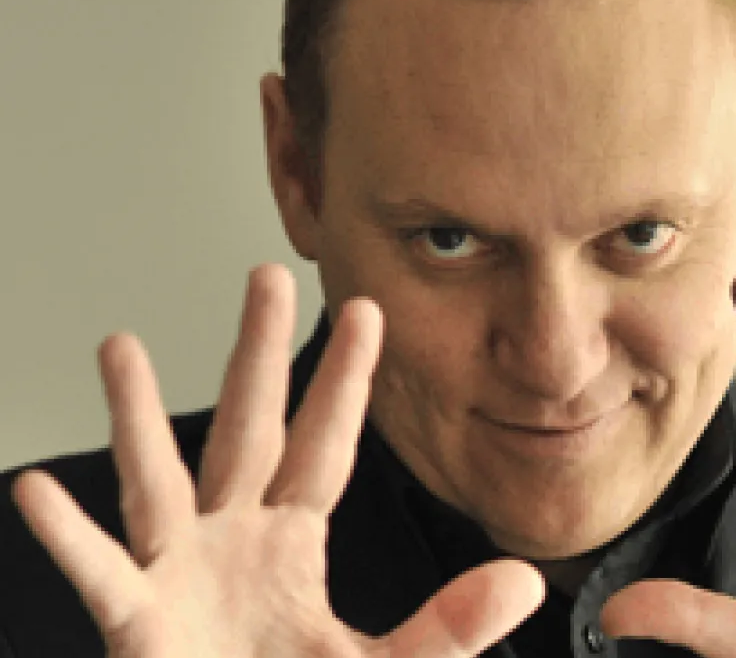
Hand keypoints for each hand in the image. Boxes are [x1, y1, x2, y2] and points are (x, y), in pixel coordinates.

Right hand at [11, 264, 543, 657]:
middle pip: (249, 431)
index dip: (345, 382)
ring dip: (140, 415)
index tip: (368, 313)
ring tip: (120, 345)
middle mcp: (233, 539)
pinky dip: (70, 538)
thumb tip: (525, 578)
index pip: (326, 446)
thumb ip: (447, 625)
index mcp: (292, 541)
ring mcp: (180, 573)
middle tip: (266, 275)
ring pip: (161, 480)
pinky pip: (102, 573)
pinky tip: (38, 489)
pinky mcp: (139, 623)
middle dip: (258, 354)